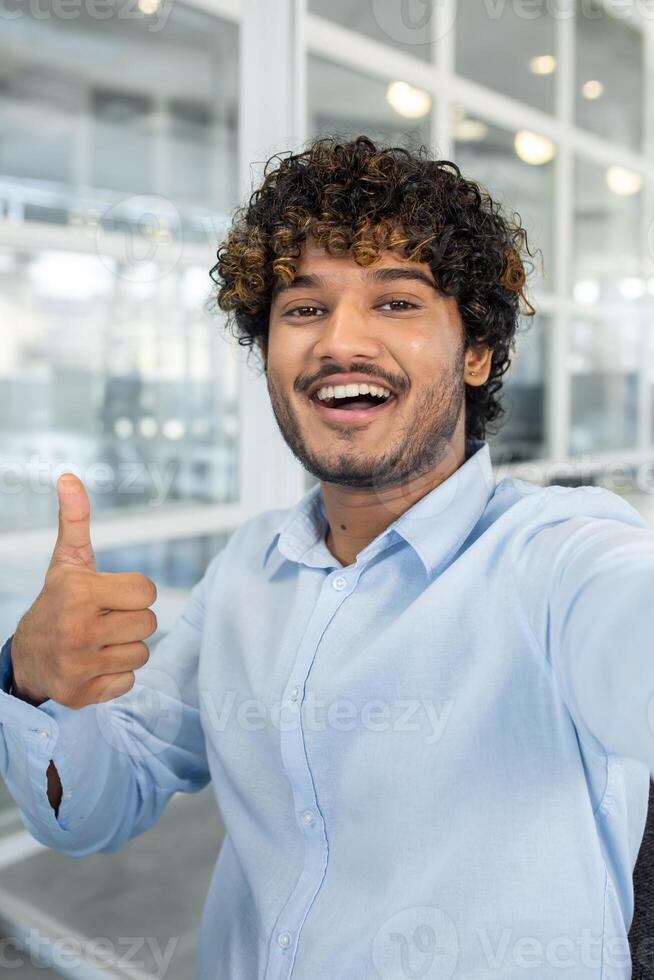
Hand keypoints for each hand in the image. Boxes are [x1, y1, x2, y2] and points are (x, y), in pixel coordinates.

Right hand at [11, 474, 157, 707]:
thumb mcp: (68, 560)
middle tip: (105, 620)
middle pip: (149, 624)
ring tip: (100, 641)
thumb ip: (76, 519)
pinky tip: (95, 664)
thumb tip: (69, 476)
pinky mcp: (82, 695)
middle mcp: (78, 630)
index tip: (111, 596)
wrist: (28, 656)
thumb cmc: (59, 602)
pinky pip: (129, 682)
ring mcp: (79, 665)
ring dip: (126, 648)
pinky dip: (116, 676)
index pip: (148, 592)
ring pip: (142, 654)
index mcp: (80, 593)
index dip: (134, 593)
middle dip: (132, 620)